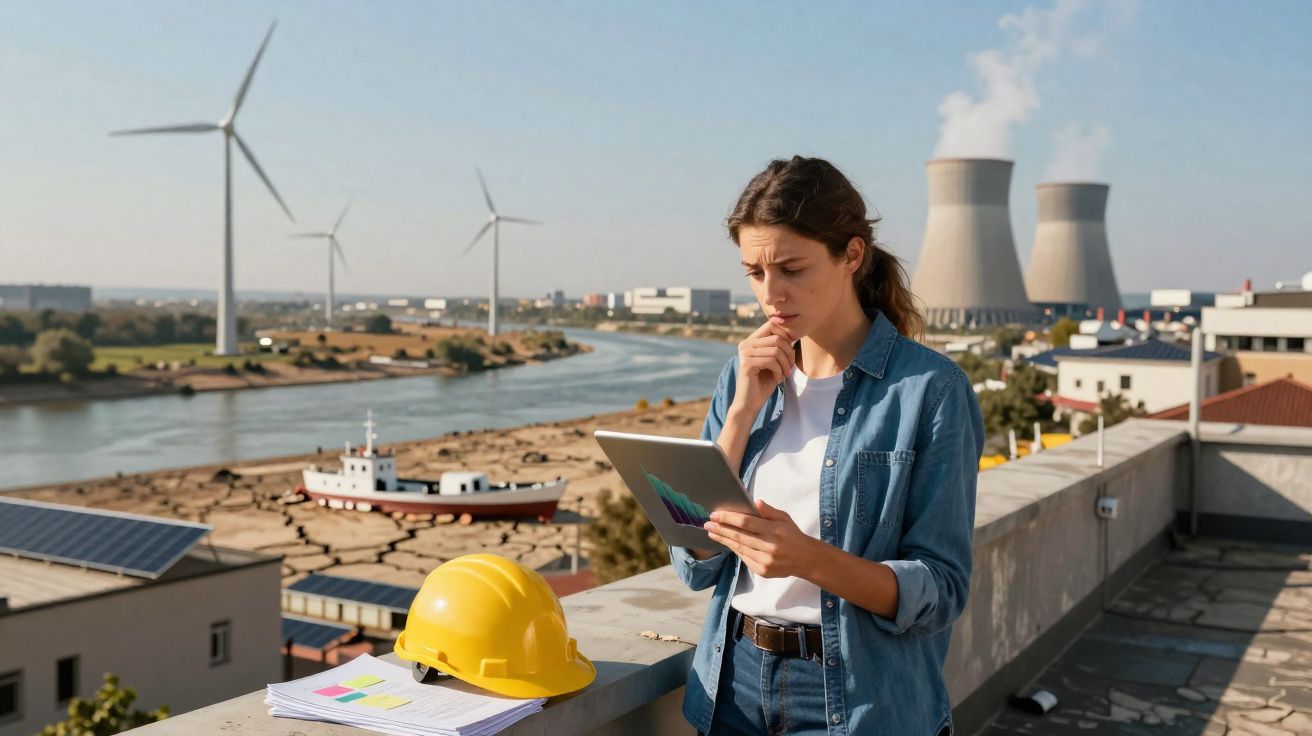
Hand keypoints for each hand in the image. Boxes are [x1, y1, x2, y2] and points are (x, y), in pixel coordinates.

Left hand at [703, 499, 821, 578]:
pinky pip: (744, 558)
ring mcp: (765, 560)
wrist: (805, 559)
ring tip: (712, 533)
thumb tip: (756, 502)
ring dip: (724, 540)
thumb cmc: (793, 535)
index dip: (728, 518)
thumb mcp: (785, 518)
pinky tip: (727, 542)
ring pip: (739, 548)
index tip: (715, 515)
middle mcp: (769, 546)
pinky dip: (734, 549)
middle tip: (707, 524)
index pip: (746, 522)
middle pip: (739, 536)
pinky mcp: (763, 571)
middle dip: (721, 529)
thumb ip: (769, 511)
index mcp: (774, 530)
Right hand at [731, 320, 795, 420]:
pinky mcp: (746, 364)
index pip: (772, 325)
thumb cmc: (764, 382)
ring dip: (785, 365)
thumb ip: (779, 347)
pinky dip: (778, 371)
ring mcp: (744, 353)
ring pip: (775, 350)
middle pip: (777, 338)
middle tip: (790, 367)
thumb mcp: (774, 361)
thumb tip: (794, 333)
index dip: (786, 337)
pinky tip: (777, 379)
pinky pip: (771, 361)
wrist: (750, 403)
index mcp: (751, 341)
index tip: (790, 354)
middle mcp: (746, 344)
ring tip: (784, 374)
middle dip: (789, 353)